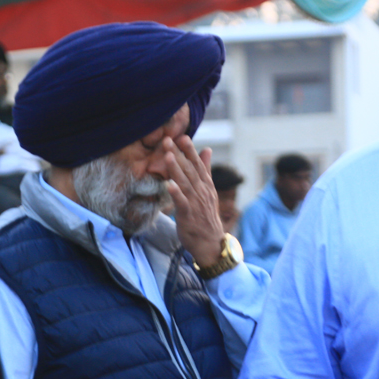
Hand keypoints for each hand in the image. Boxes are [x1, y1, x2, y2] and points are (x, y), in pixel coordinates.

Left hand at [162, 135, 223, 267]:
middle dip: (179, 154)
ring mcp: (195, 203)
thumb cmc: (205, 216)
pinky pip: (181, 202)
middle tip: (168, 140)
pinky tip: (168, 184)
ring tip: (167, 156)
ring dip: (176, 169)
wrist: (211, 242)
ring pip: (185, 183)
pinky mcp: (188, 215)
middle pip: (189, 170)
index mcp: (206, 185)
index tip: (181, 136)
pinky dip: (176, 193)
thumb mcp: (207, 190)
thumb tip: (207, 149)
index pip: (197, 164)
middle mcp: (202, 191)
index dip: (189, 150)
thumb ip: (205, 170)